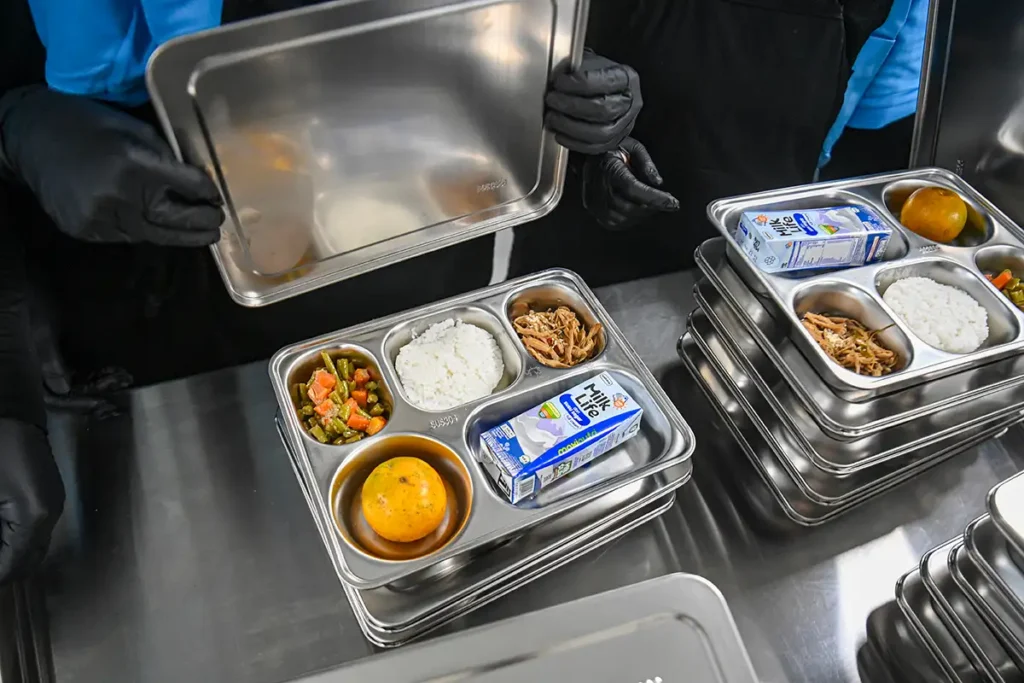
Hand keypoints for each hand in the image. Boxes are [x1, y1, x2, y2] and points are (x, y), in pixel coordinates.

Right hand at [0, 86, 223, 246]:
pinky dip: (143, 230)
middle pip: (173, 221)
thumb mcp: (133, 128)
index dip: (206, 193)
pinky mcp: (86, 230)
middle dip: (200, 225)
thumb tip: (195, 179)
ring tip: (196, 231)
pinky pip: (126, 236)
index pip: (185, 187)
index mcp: (133, 165)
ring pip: (151, 234)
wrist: (28, 137)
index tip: (218, 197)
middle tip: (217, 225)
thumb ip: (164, 156)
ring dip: (175, 232)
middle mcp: (119, 197)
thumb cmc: (86, 123)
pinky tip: (153, 223)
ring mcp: (100, 218)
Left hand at [0, 420, 63, 582]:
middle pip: (28, 561)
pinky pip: (34, 531)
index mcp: (35, 515)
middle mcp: (51, 513)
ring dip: (10, 556)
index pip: (13, 565)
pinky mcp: (47, 494)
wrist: (7, 408)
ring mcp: (53, 502)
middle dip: (4, 569)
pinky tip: (1, 535)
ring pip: (33, 548)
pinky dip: (14, 540)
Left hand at [545, 50, 641, 153]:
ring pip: (600, 133)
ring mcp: (625, 124)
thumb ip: (576, 69)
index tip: (559, 82)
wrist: (604, 88)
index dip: (578, 84)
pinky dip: (575, 143)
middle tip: (552, 100)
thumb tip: (556, 78)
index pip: (604, 82)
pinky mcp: (615, 140)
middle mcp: (630, 102)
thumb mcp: (588, 63)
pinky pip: (596, 147)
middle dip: (572, 106)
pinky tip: (560, 133)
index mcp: (626, 78)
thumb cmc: (595, 75)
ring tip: (553, 118)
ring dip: (571, 127)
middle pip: (603, 110)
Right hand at [582, 137, 679, 229]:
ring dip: (641, 215)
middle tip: (664, 202)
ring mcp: (594, 201)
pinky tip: (636, 212)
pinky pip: (612, 223)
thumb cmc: (610, 148)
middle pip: (629, 208)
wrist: (586, 153)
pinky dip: (628, 220)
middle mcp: (600, 188)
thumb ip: (647, 163)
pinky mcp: (592, 208)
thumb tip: (658, 182)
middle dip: (651, 208)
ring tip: (650, 205)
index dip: (654, 199)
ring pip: (622, 218)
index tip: (672, 203)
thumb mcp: (633, 146)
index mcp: (610, 169)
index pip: (634, 189)